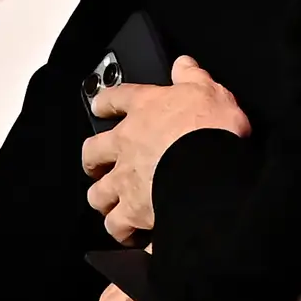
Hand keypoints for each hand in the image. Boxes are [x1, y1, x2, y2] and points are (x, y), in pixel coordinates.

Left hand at [80, 54, 248, 244]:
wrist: (209, 168)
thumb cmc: (210, 128)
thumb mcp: (208, 91)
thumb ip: (192, 77)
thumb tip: (184, 64)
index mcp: (144, 111)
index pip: (114, 99)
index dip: (105, 102)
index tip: (100, 107)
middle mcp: (127, 144)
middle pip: (91, 153)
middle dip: (92, 162)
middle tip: (98, 167)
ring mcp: (126, 179)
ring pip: (98, 193)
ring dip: (103, 199)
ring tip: (110, 206)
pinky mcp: (134, 211)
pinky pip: (118, 226)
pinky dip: (123, 231)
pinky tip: (130, 235)